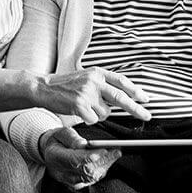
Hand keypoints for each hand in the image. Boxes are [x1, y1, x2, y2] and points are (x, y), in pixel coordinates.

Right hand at [36, 68, 150, 123]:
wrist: (44, 87)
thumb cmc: (67, 85)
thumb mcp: (87, 77)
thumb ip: (104, 84)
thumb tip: (125, 95)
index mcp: (97, 73)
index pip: (121, 81)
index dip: (135, 90)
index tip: (146, 99)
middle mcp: (94, 81)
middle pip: (120, 97)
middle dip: (136, 108)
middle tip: (147, 116)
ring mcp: (86, 92)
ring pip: (105, 112)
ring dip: (98, 114)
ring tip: (85, 107)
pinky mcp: (79, 104)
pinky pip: (93, 119)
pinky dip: (88, 119)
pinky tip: (79, 112)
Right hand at [38, 126, 120, 190]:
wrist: (50, 153)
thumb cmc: (57, 141)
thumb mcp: (61, 133)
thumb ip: (71, 138)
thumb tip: (83, 144)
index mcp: (56, 158)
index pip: (76, 160)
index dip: (92, 157)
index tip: (105, 149)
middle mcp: (62, 173)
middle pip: (87, 170)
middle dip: (104, 161)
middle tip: (117, 150)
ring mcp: (69, 181)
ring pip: (91, 177)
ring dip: (105, 165)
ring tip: (116, 154)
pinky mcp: (76, 185)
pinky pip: (91, 180)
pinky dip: (101, 170)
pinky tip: (109, 161)